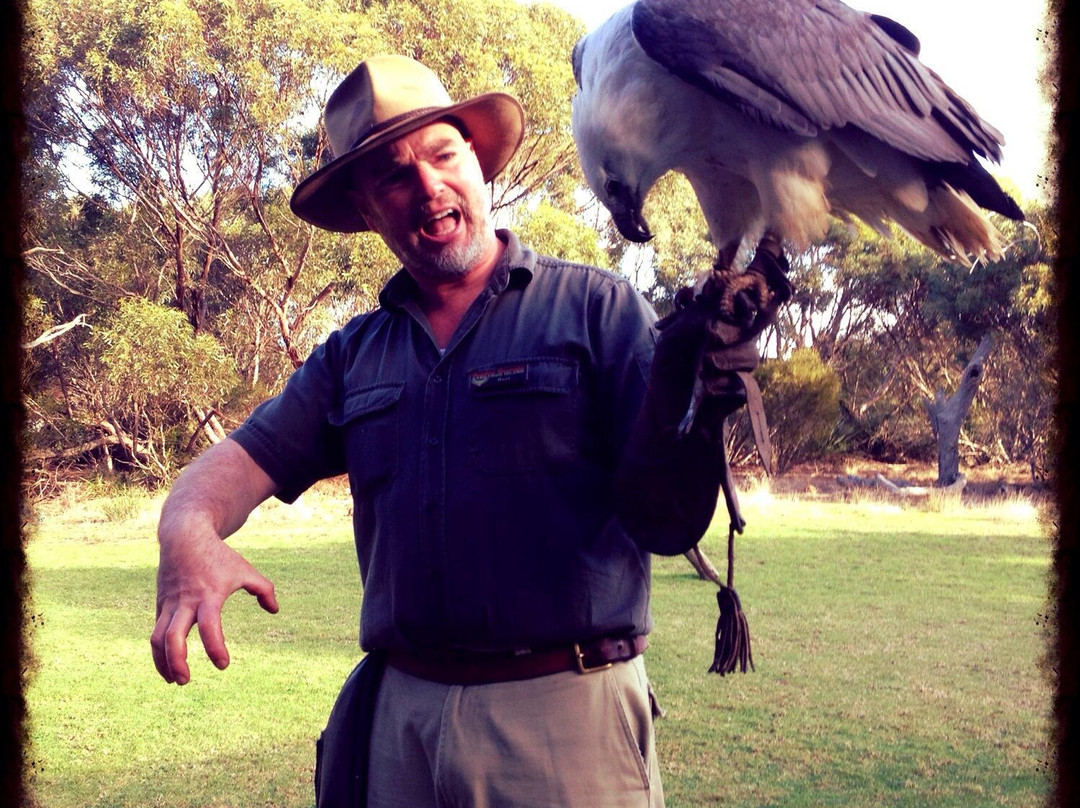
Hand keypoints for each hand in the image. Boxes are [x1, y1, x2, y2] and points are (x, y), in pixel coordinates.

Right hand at [151, 525, 277, 684]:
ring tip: (176, 681)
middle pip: (172, 637)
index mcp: (209, 595)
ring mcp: (169, 605)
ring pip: (157, 639)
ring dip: (163, 663)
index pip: (210, 626)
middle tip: (187, 681)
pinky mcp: (160, 606)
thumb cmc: (219, 556)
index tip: (224, 664)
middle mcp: (185, 603)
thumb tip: (275, 611)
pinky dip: (159, 654)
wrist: (184, 537)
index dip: (215, 647)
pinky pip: (154, 634)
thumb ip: (263, 589)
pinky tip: (169, 668)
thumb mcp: (245, 569)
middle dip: (177, 662)